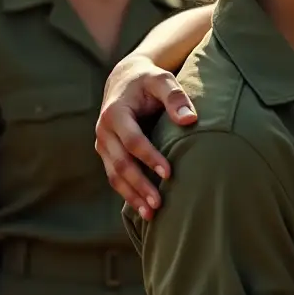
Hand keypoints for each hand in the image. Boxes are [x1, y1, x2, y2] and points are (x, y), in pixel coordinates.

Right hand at [94, 53, 196, 219]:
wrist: (125, 79)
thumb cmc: (148, 80)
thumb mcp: (162, 80)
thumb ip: (175, 97)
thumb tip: (190, 119)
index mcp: (115, 112)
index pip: (132, 141)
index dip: (149, 158)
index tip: (169, 173)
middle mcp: (104, 130)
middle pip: (120, 163)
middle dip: (139, 185)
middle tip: (159, 203)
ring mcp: (102, 143)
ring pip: (113, 175)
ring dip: (131, 195)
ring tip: (151, 215)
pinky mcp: (106, 153)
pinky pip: (114, 176)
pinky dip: (127, 192)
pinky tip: (142, 208)